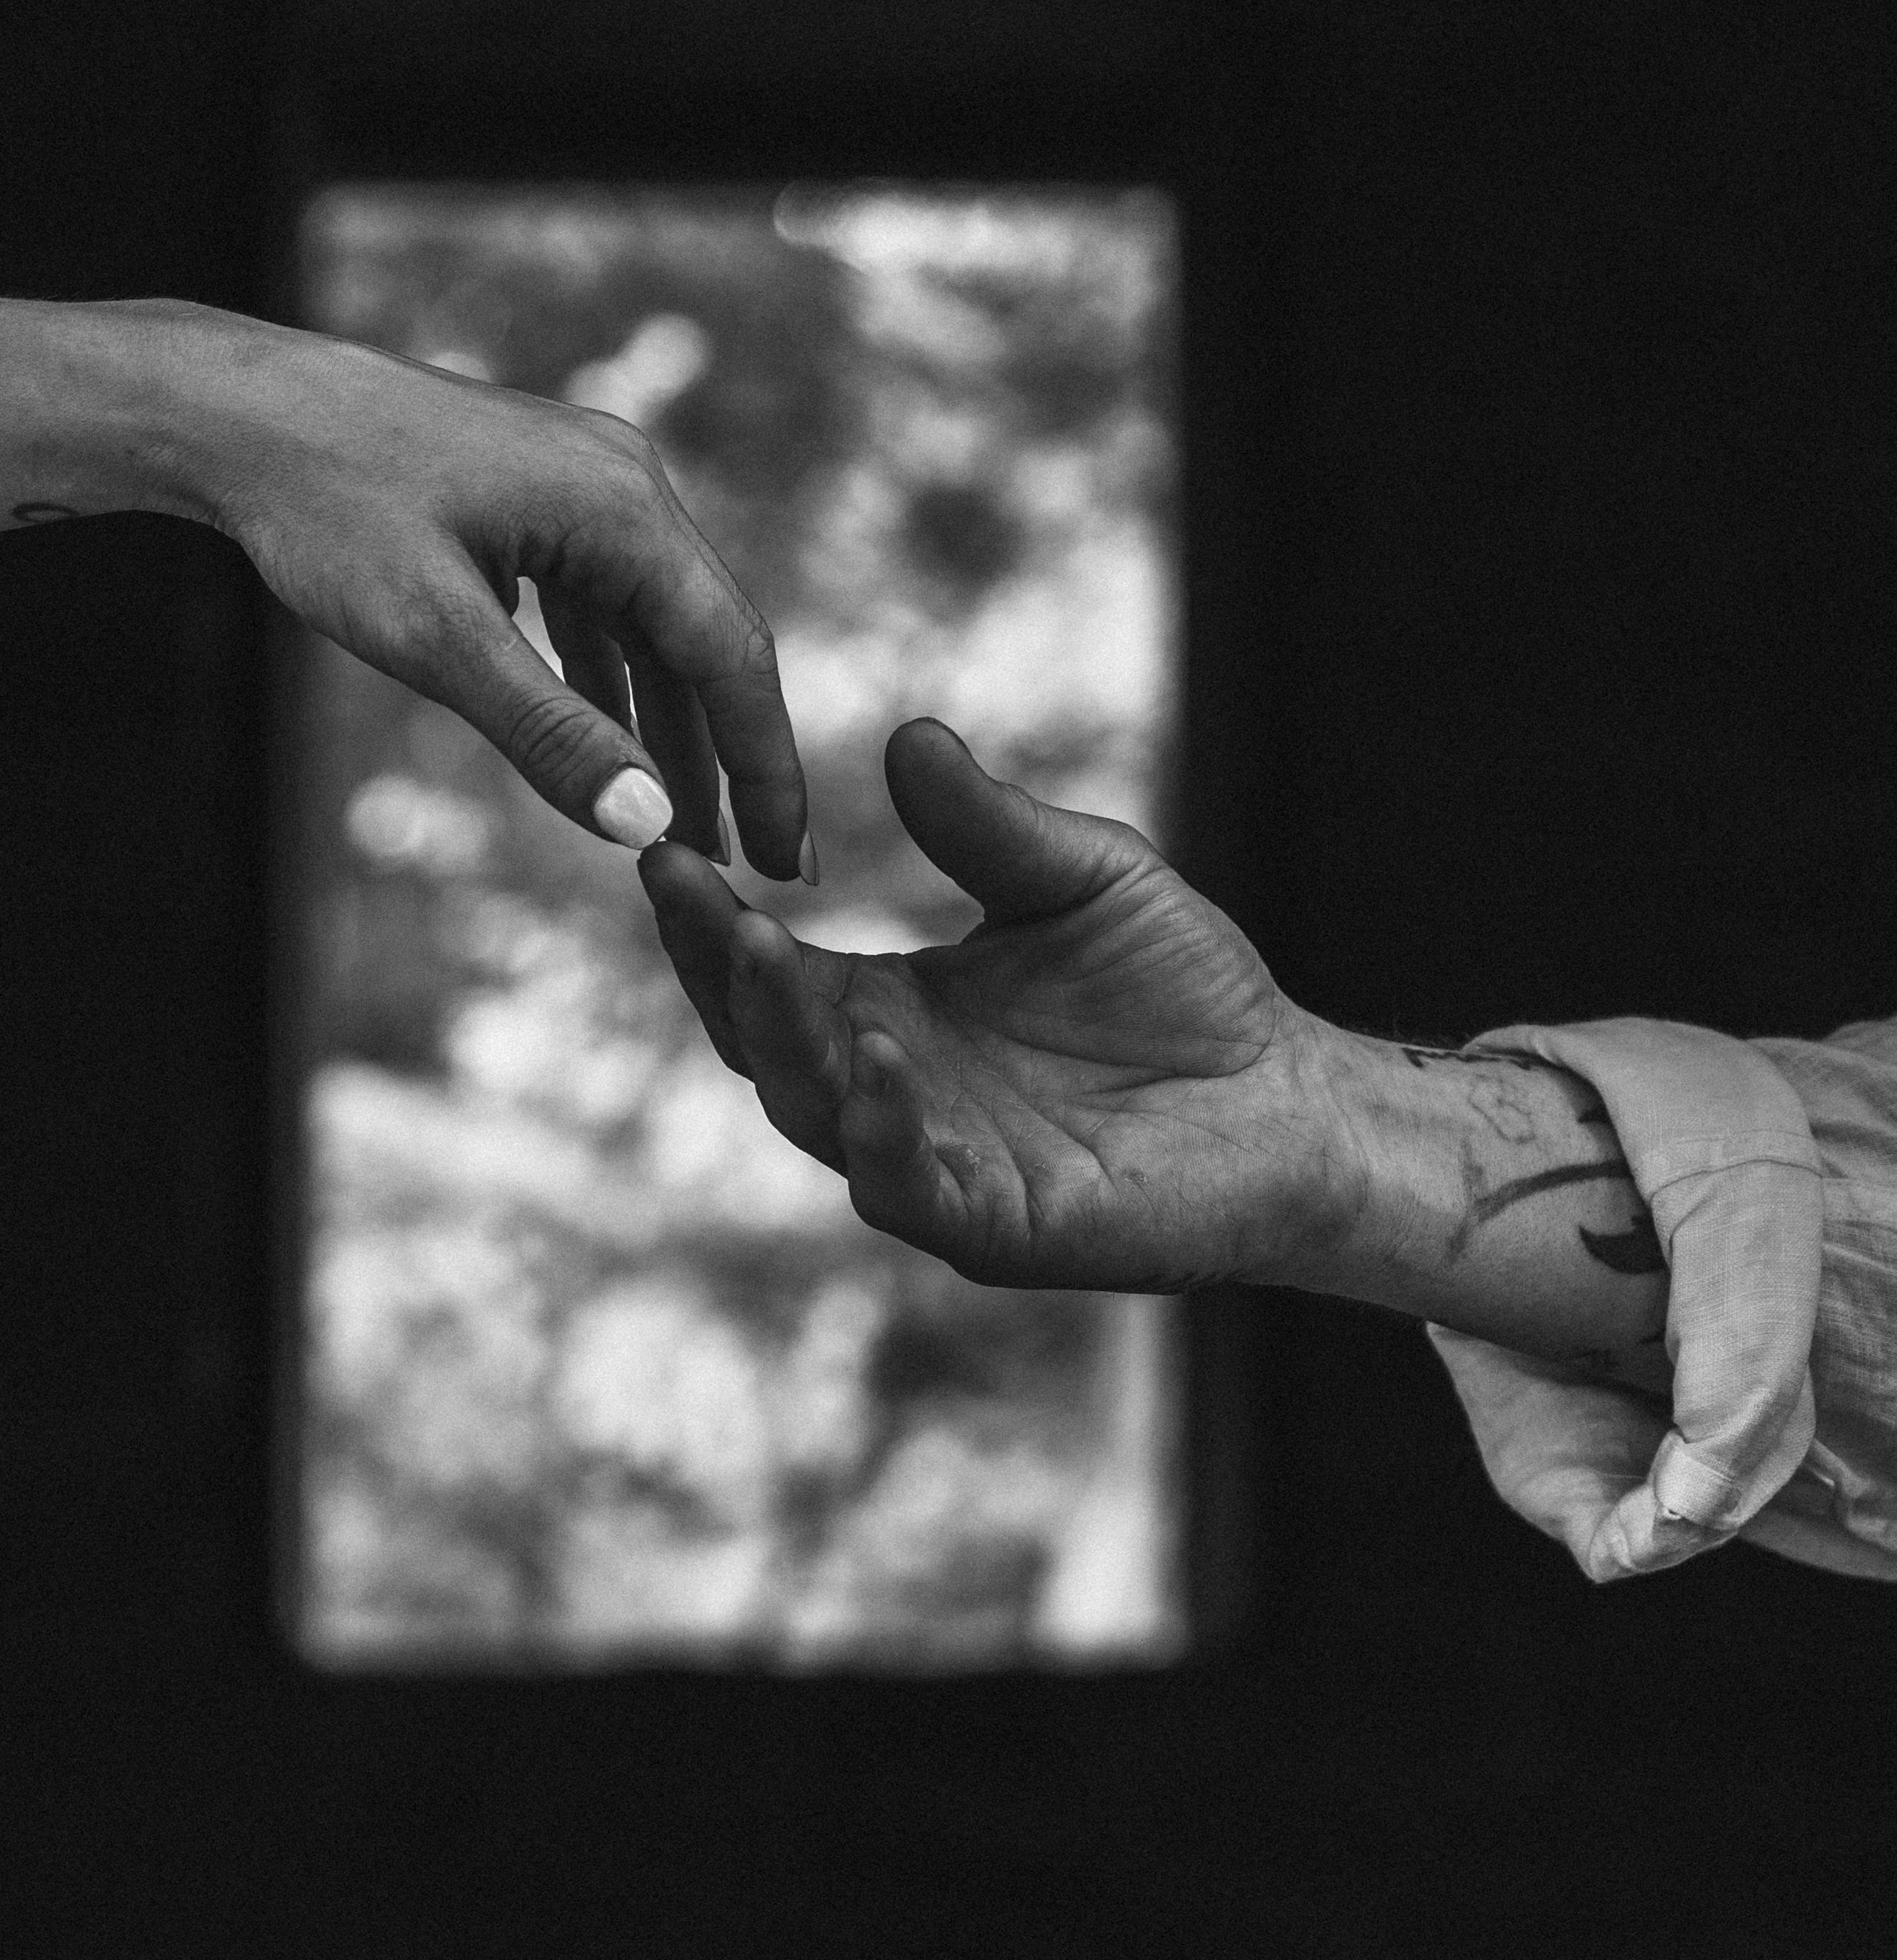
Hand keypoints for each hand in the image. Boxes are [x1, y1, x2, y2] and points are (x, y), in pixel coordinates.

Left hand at [174, 308, 811, 871]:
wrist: (239, 413)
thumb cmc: (328, 511)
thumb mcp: (435, 637)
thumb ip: (548, 732)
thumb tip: (646, 823)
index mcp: (622, 505)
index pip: (731, 654)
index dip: (765, 766)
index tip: (786, 860)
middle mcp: (625, 482)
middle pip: (709, 639)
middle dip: (733, 758)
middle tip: (760, 867)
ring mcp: (584, 483)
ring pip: (656, 626)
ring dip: (671, 727)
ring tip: (689, 831)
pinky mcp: (540, 495)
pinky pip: (604, 601)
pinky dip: (615, 679)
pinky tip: (616, 745)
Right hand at [638, 717, 1346, 1288]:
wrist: (1291, 1099)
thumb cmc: (1186, 990)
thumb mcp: (1083, 878)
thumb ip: (993, 826)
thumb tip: (909, 733)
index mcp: (889, 1010)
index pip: (769, 970)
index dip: (711, 916)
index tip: (668, 843)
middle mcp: (889, 1091)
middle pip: (763, 1038)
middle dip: (716, 964)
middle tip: (683, 883)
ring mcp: (930, 1163)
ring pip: (814, 1111)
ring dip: (779, 1034)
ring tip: (761, 947)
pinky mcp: (989, 1226)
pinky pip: (906, 1184)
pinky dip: (881, 1125)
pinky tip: (876, 1057)